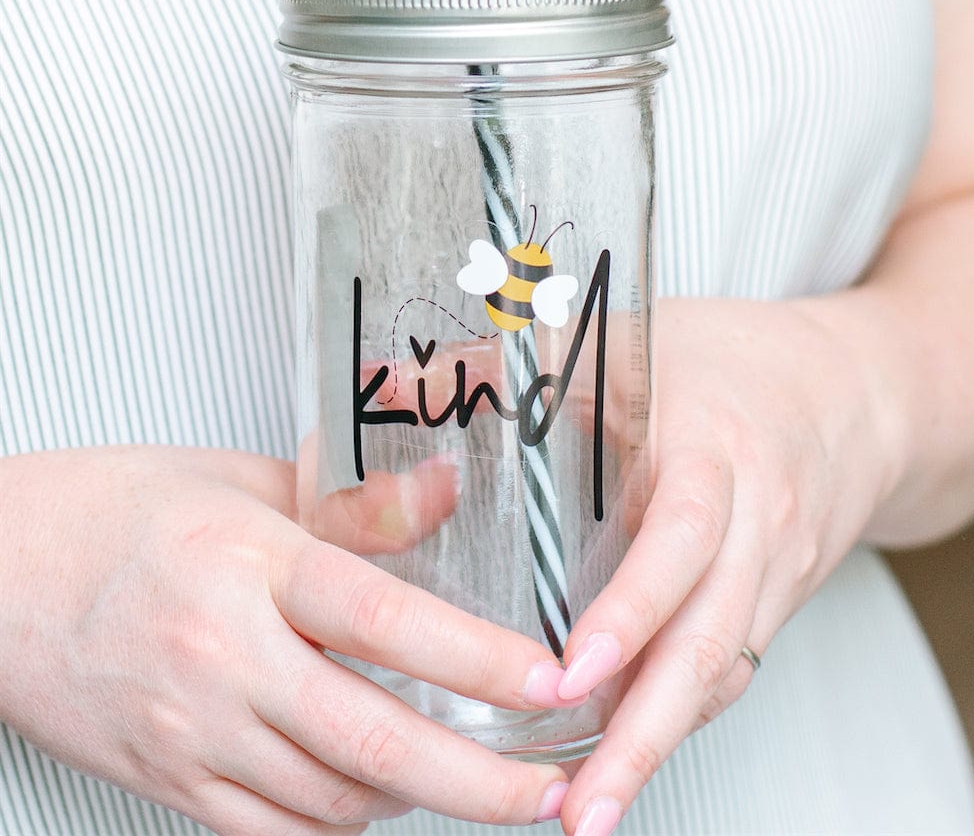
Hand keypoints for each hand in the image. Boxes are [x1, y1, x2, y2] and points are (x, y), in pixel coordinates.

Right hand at [0, 445, 574, 834]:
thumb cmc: (115, 512)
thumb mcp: (238, 480)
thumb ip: (350, 499)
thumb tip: (444, 490)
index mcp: (249, 562)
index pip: (385, 618)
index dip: (479, 659)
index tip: (550, 682)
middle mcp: (224, 654)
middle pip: (371, 737)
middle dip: (479, 781)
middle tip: (548, 792)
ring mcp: (192, 729)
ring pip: (330, 798)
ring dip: (414, 798)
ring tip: (472, 783)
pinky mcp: (167, 778)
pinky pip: (269, 833)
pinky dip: (337, 828)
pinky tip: (374, 803)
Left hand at [553, 295, 898, 834]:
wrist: (854, 390)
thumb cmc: (725, 356)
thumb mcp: (626, 337)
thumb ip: (509, 361)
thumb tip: (387, 384)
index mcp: (713, 448)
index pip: (679, 538)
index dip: (631, 610)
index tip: (569, 674)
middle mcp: (755, 520)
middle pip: (711, 638)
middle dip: (645, 731)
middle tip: (581, 808)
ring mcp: (776, 568)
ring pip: (724, 670)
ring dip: (660, 743)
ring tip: (592, 812)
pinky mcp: (779, 597)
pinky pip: (733, 665)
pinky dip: (682, 713)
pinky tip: (631, 751)